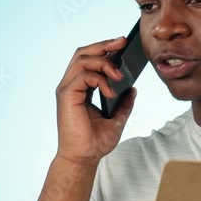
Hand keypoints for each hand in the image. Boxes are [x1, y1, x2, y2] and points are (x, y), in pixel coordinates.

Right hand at [55, 36, 136, 164]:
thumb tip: (133, 89)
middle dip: (104, 44)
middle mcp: (71, 85)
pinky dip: (99, 79)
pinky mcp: (66, 95)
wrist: (83, 159)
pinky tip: (110, 91)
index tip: (122, 44)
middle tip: (123, 42)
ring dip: (104, 62)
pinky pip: (83, 75)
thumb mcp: (117, 119)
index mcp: (80, 88)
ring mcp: (67, 89)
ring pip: (82, 59)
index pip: (89, 59)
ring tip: (119, 76)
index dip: (104, 49)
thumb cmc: (94, 142)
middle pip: (83, 53)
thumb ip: (124, 103)